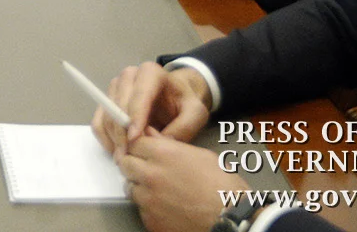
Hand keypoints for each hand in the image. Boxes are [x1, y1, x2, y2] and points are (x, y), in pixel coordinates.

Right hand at [93, 61, 212, 154]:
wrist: (176, 98)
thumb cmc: (184, 103)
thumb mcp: (196, 113)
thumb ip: (184, 126)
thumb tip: (162, 143)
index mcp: (151, 73)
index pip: (139, 95)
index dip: (135, 117)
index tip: (135, 139)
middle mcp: (129, 76)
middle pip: (118, 105)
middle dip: (122, 132)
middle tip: (129, 156)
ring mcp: (116, 87)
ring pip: (106, 115)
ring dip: (113, 138)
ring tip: (125, 158)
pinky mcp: (107, 101)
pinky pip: (98, 122)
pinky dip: (105, 138)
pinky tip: (117, 151)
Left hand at [117, 132, 243, 231]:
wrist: (231, 219)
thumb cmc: (223, 188)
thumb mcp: (201, 155)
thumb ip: (171, 144)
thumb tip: (153, 136)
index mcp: (164, 154)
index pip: (133, 142)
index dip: (136, 144)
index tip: (138, 146)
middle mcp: (151, 175)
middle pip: (125, 163)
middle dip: (131, 162)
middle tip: (142, 165)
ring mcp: (149, 200)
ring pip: (129, 187)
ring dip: (138, 184)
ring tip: (156, 187)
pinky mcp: (151, 220)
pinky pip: (140, 208)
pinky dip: (147, 205)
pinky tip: (163, 204)